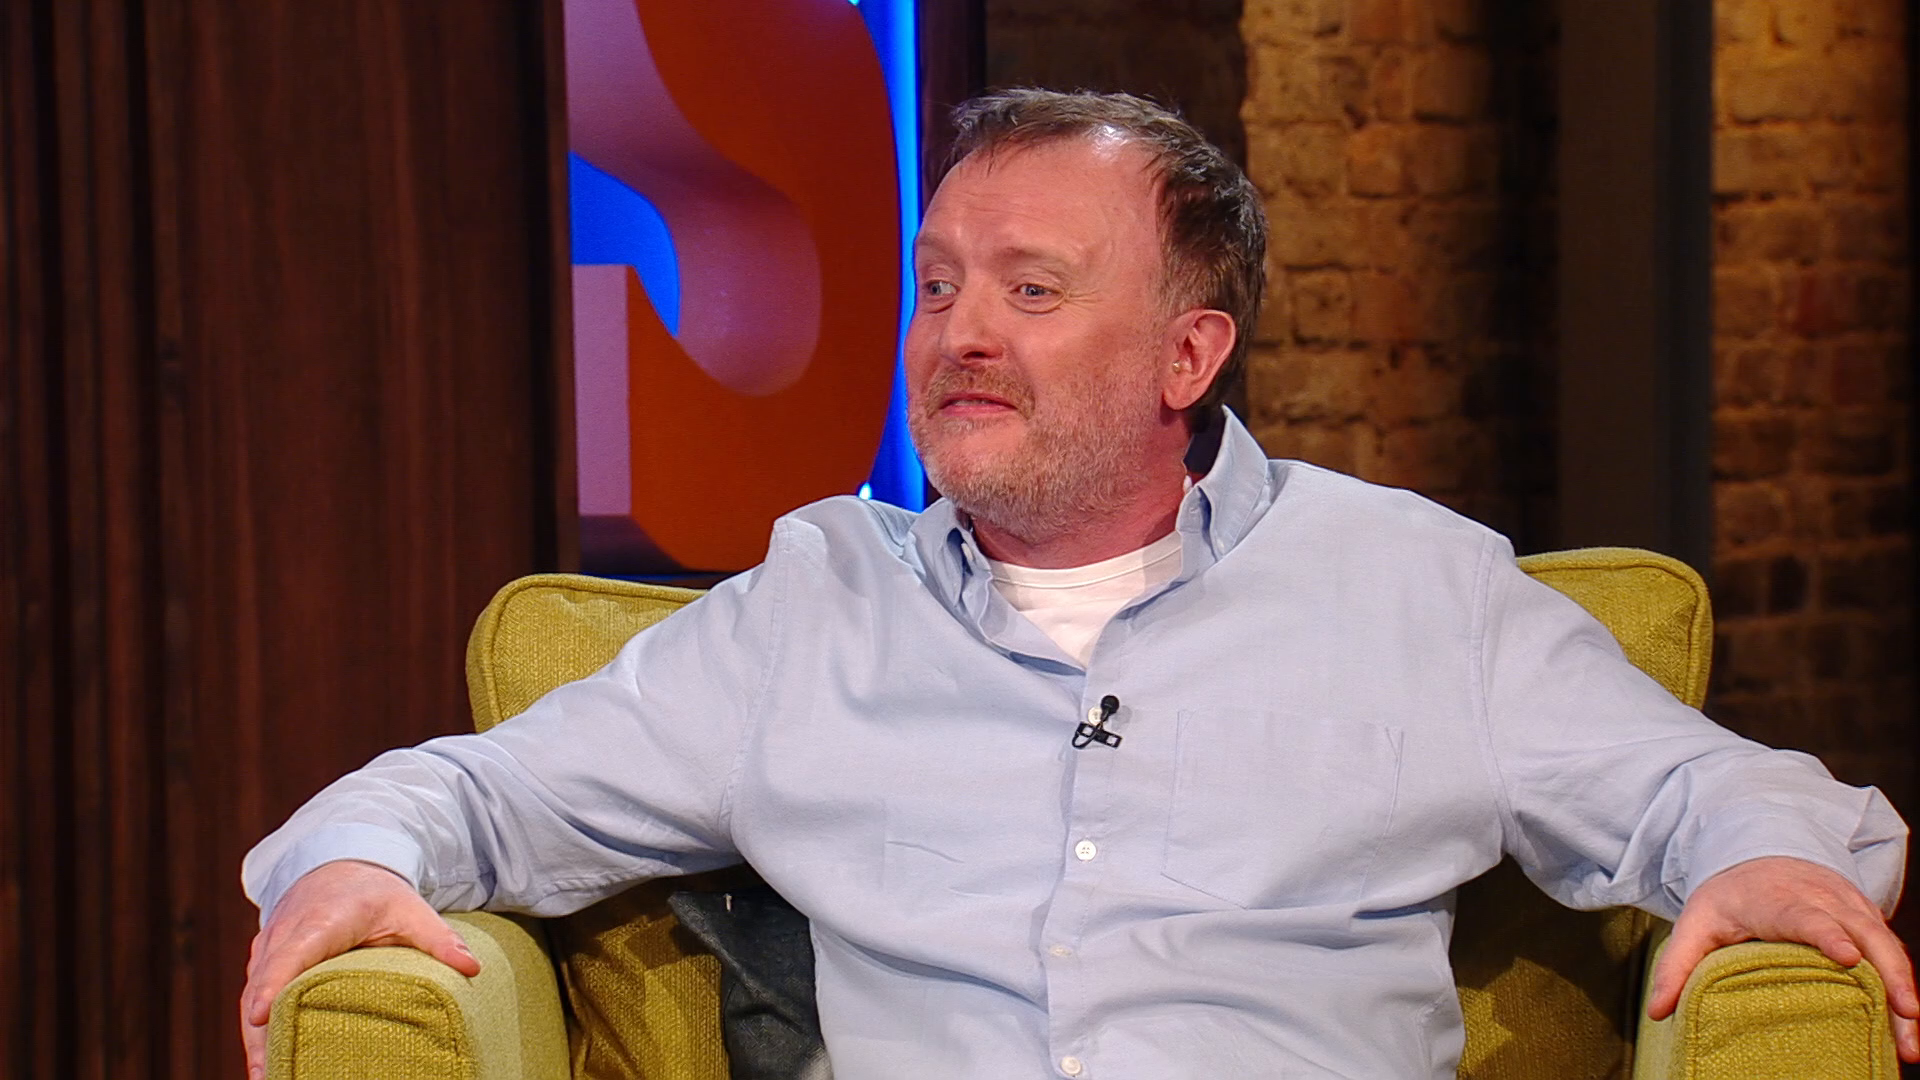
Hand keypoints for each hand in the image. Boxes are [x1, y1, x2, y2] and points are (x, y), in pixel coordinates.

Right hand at [239, 860, 482, 1079]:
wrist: (341, 865)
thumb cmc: (376, 892)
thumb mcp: (411, 909)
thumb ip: (439, 938)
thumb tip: (472, 967)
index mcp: (322, 920)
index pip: (292, 953)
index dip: (274, 983)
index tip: (261, 1014)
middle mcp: (287, 933)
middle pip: (263, 985)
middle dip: (260, 1032)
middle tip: (265, 1075)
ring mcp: (268, 946)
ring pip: (251, 995)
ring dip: (253, 1039)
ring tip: (261, 1079)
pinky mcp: (262, 960)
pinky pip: (252, 995)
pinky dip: (254, 1029)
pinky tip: (261, 1063)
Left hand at [1646, 855, 1918, 1061]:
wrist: (1760, 850)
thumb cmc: (1729, 896)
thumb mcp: (1695, 923)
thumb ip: (1675, 965)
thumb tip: (1656, 1011)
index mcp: (1777, 900)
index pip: (1805, 915)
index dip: (1826, 934)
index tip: (1845, 956)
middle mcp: (1823, 900)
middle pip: (1863, 934)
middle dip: (1887, 974)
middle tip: (1905, 1015)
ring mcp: (1851, 909)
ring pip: (1887, 947)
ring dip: (1905, 990)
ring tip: (1911, 1041)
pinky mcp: (1868, 920)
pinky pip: (1893, 953)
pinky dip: (1905, 987)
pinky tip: (1910, 1026)